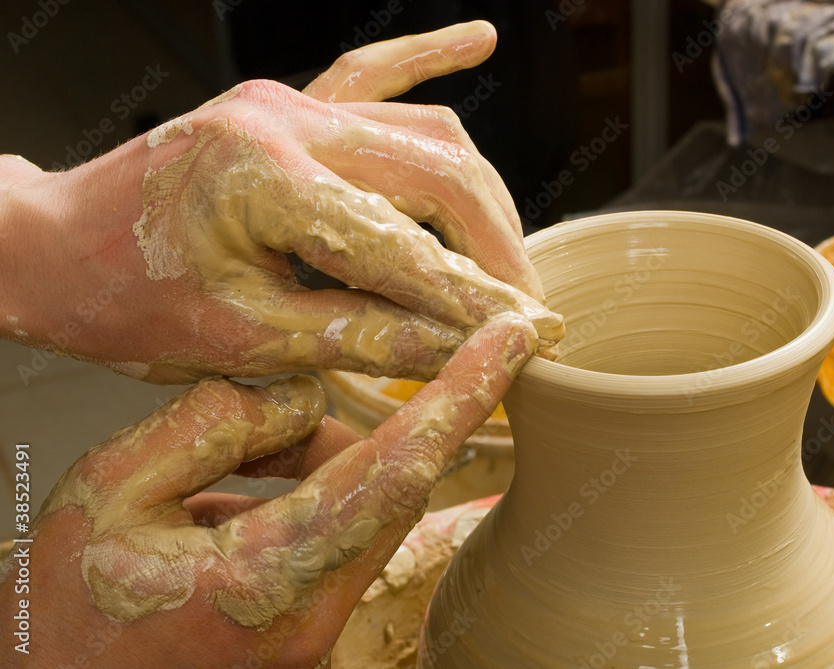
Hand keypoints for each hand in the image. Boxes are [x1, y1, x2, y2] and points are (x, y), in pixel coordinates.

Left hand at [0, 22, 560, 383]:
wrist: (46, 247)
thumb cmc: (118, 298)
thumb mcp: (240, 341)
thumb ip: (359, 337)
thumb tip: (456, 348)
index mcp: (264, 176)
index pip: (405, 244)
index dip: (477, 297)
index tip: (537, 334)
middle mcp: (284, 119)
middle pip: (437, 171)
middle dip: (495, 245)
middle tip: (531, 304)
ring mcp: (285, 103)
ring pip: (422, 130)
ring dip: (476, 195)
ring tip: (508, 256)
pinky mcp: (283, 105)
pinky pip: (370, 75)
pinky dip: (428, 62)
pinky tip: (479, 41)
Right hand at [0, 312, 536, 667]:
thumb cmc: (60, 613)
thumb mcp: (109, 493)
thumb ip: (211, 424)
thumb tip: (296, 392)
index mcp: (264, 581)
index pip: (393, 473)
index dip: (460, 399)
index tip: (513, 342)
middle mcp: (310, 614)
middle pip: (387, 486)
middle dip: (389, 420)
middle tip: (372, 372)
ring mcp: (314, 626)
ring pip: (359, 505)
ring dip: (318, 459)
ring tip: (232, 458)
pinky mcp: (306, 620)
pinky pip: (334, 531)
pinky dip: (304, 489)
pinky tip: (234, 488)